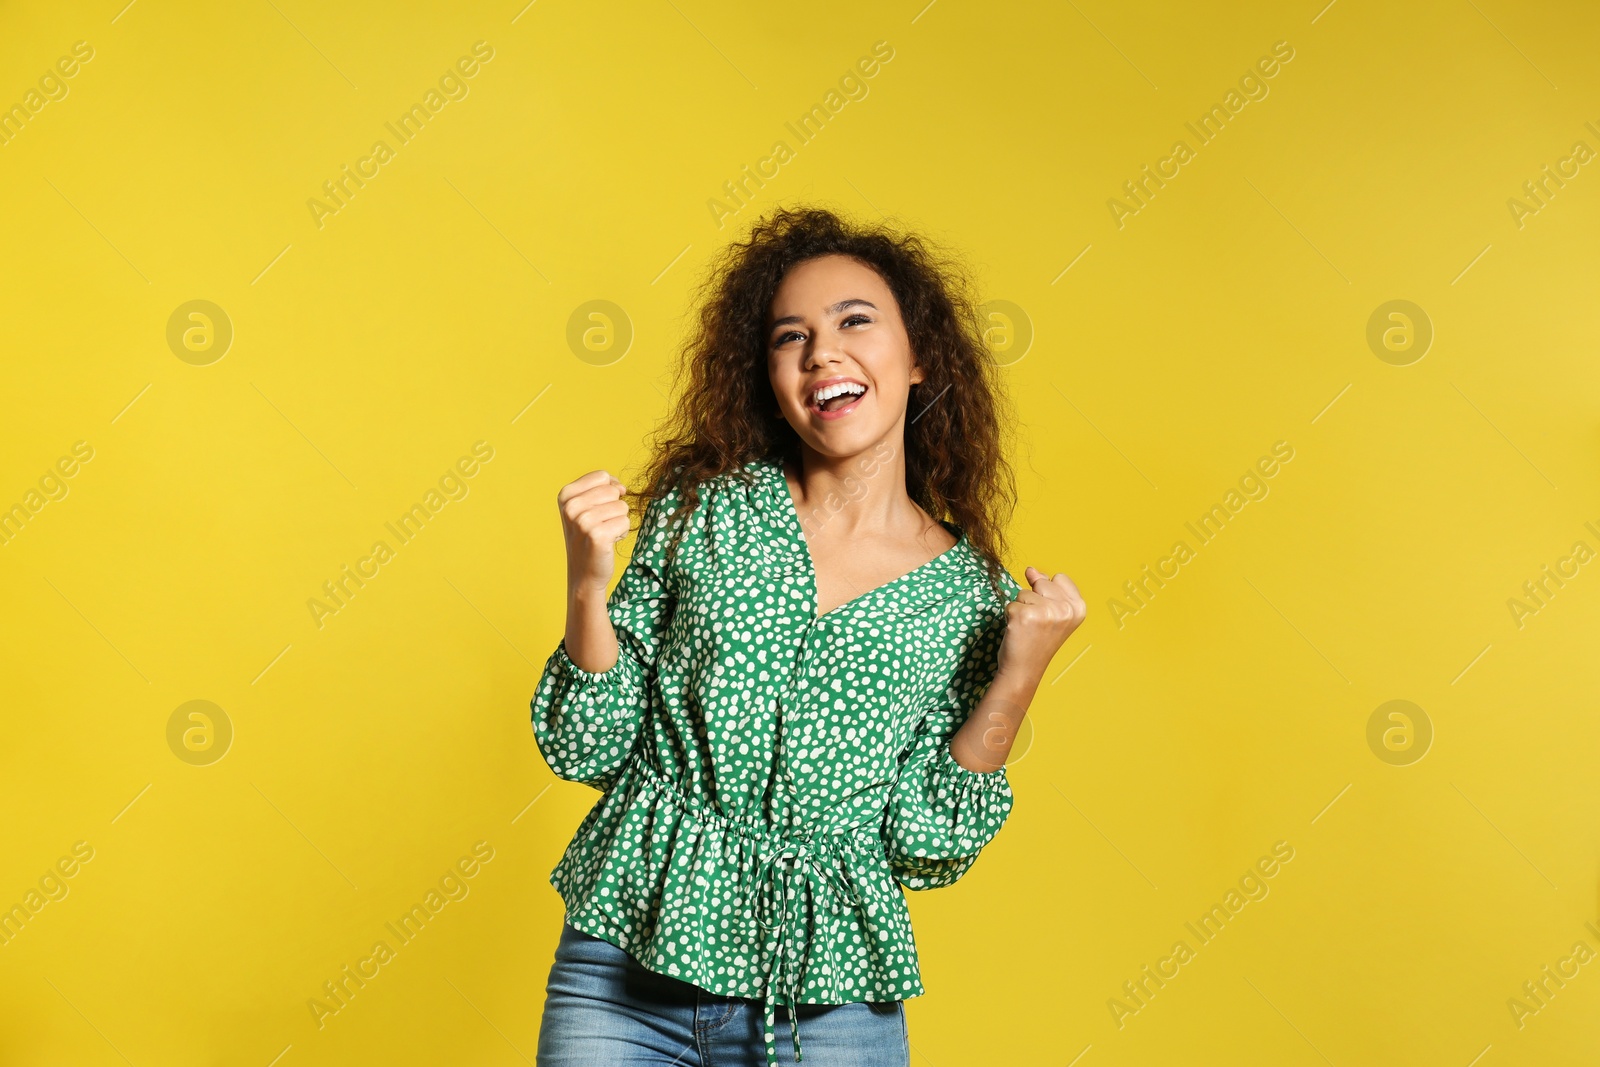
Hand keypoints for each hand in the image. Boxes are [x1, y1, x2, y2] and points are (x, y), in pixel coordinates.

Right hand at [557, 470, 631, 595]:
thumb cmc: (588, 536)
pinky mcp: (597, 536)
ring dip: (618, 521)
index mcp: (565, 495)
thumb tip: (621, 488)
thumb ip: (602, 488)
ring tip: (603, 534)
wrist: (583, 573)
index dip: (609, 490)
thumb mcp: (585, 506)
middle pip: (613, 491)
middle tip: (600, 525)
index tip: (599, 508)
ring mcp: (583, 522)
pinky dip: (622, 533)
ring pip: (622, 507)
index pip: (602, 476)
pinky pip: (626, 522)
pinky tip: (608, 543)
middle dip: (614, 508)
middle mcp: (571, 507)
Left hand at [996, 566, 1086, 683]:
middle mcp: (1066, 610)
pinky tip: (1018, 631)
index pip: (1060, 578)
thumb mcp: (1052, 613)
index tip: (1049, 614)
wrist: (1024, 670)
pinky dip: (1010, 616)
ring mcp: (1046, 612)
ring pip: (1023, 592)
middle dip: (1034, 599)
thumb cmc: (1037, 641)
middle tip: (1037, 624)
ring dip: (1021, 608)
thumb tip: (1031, 570)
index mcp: (1079, 608)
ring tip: (1028, 628)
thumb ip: (1045, 587)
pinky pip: (1011, 604)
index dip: (1049, 593)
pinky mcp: (1024, 615)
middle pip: (1041, 582)